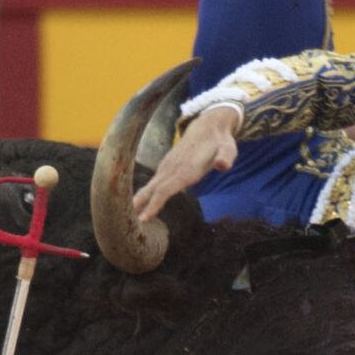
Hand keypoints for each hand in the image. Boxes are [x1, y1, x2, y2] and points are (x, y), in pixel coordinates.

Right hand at [131, 102, 240, 221]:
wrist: (208, 126)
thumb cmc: (220, 142)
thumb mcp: (228, 149)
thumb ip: (226, 158)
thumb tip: (222, 165)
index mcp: (185, 169)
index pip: (165, 189)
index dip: (154, 204)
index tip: (143, 219)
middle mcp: (172, 169)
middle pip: (152, 191)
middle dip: (139, 207)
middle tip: (125, 227)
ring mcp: (167, 168)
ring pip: (149, 188)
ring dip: (138, 203)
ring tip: (126, 221)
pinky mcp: (166, 169)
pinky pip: (152, 186)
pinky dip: (143, 197)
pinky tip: (138, 208)